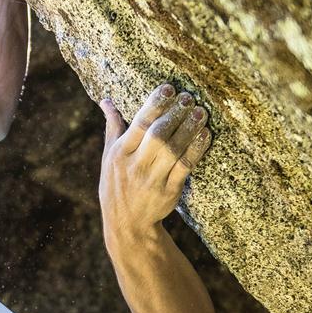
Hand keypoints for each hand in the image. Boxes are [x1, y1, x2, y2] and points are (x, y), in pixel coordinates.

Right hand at [99, 84, 213, 232]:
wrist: (127, 224)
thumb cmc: (116, 184)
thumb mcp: (108, 157)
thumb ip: (112, 127)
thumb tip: (106, 101)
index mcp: (119, 153)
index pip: (138, 124)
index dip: (154, 104)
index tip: (169, 88)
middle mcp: (135, 165)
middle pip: (158, 135)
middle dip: (175, 114)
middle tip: (190, 97)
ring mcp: (153, 179)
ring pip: (174, 150)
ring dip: (189, 129)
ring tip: (201, 112)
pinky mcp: (169, 191)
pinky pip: (185, 167)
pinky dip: (196, 150)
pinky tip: (205, 135)